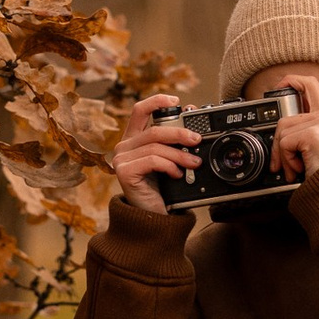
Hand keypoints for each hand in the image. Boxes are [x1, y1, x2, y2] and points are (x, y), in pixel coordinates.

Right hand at [112, 93, 197, 216]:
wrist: (152, 217)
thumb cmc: (162, 189)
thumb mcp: (170, 161)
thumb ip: (175, 143)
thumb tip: (191, 121)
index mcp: (134, 139)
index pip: (140, 110)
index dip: (157, 101)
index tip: (176, 100)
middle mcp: (124, 146)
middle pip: (154, 129)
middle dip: (179, 133)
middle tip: (197, 140)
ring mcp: (122, 159)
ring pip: (155, 146)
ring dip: (180, 154)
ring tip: (194, 163)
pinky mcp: (124, 172)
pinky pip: (152, 160)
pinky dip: (169, 165)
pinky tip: (177, 174)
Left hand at [272, 79, 318, 184]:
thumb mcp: (315, 145)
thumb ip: (302, 130)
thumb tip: (279, 129)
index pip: (310, 83)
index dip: (292, 80)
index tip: (279, 87)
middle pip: (285, 118)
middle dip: (278, 143)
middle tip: (283, 163)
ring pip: (282, 131)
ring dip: (283, 155)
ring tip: (296, 168)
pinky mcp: (313, 134)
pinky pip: (284, 143)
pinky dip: (287, 159)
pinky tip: (300, 168)